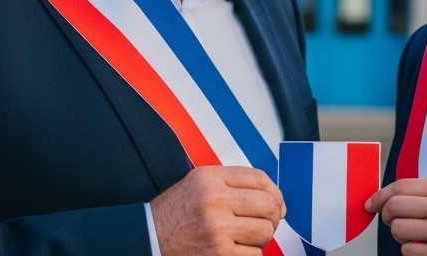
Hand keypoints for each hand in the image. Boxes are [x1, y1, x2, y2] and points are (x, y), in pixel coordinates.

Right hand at [150, 166, 284, 255]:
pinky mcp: (219, 254)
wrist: (150, 238)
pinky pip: (255, 254)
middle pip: (268, 205)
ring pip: (265, 231)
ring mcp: (217, 229)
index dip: (275, 192)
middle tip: (264, 222)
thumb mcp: (200, 184)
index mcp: (210, 179)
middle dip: (272, 216)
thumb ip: (235, 184)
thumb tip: (276, 200)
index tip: (276, 202)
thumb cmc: (176, 213)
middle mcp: (214, 200)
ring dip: (262, 237)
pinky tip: (236, 249)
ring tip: (247, 236)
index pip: (260, 179)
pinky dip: (251, 254)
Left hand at [366, 177, 426, 255]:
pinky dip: (412, 251)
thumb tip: (389, 197)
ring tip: (417, 235)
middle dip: (387, 215)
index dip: (380, 195)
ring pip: (396, 230)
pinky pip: (407, 251)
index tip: (372, 202)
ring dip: (401, 236)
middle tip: (392, 219)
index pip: (401, 186)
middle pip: (393, 207)